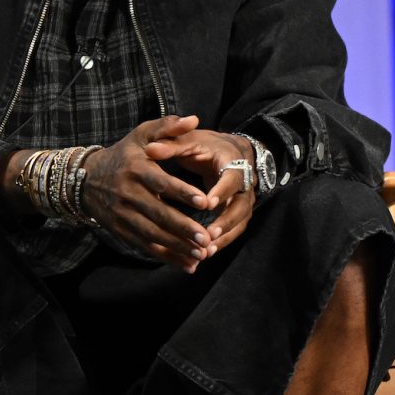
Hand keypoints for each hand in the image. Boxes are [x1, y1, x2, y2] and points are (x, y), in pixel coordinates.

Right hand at [80, 115, 218, 271]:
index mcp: (137, 169)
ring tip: (202, 253)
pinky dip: (166, 257)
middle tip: (206, 237)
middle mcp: (128, 194)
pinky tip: (188, 265)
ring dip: (177, 246)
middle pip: (158, 214)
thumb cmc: (124, 153)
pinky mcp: (121, 231)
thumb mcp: (141, 134)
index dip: (182, 192)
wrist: (85, 179)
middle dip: (182, 227)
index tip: (204, 201)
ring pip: (152, 234)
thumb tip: (194, 119)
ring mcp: (122, 215)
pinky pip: (146, 247)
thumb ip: (168, 126)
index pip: (161, 182)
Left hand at [142, 122, 256, 260]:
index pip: (232, 177)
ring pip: (240, 220)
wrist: (230, 150)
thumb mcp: (190, 141)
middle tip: (208, 235)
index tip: (206, 203)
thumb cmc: (206, 146)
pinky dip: (223, 241)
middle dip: (226, 221)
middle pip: (242, 205)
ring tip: (206, 251)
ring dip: (225, 236)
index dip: (221, 191)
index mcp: (234, 161)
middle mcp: (244, 182)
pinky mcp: (239, 210)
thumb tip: (149, 149)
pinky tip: (206, 253)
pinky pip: (235, 229)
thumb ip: (171, 145)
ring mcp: (244, 198)